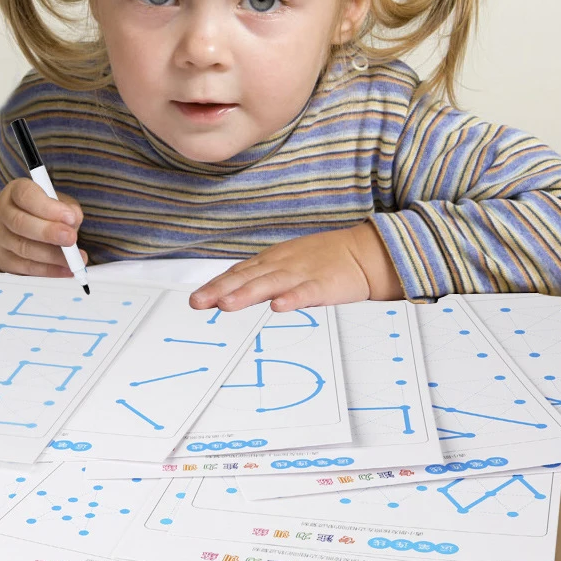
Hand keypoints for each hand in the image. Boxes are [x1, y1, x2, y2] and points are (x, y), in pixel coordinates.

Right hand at [0, 178, 87, 277]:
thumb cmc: (44, 211)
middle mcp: (2, 212)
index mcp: (15, 191)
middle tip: (71, 238)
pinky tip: (65, 269)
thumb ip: (68, 209)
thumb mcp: (58, 202)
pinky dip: (48, 270)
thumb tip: (73, 221)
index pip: (26, 196)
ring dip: (52, 255)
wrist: (20, 229)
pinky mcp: (3, 259)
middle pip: (20, 223)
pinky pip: (25, 267)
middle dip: (48, 233)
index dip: (48, 208)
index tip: (70, 217)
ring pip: (23, 248)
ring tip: (75, 259)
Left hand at [189, 224, 402, 312]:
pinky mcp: (324, 285)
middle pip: (247, 278)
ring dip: (247, 293)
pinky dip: (292, 299)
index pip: (238, 273)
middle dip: (221, 290)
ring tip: (226, 304)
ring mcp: (302, 273)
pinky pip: (305, 292)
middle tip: (198, 302)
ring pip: (270, 284)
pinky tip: (278, 306)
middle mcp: (282, 265)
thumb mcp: (286, 263)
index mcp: (272, 260)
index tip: (196, 299)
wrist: (363, 253)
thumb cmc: (322, 259)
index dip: (216, 286)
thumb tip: (230, 292)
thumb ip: (260, 277)